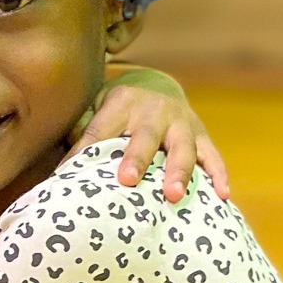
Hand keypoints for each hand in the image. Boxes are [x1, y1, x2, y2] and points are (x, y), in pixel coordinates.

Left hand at [68, 85, 229, 202]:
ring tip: (174, 196)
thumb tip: (61, 171)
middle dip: (138, 158)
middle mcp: (153, 108)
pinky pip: (212, 155)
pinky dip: (218, 174)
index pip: (100, 129)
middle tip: (129, 181)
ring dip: (179, 171)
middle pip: (145, 135)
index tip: (74, 172)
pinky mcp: (201, 134)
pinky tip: (221, 195)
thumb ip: (81, 134)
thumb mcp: (94, 109)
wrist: (155, 86)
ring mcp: (181, 121)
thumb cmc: (116, 111)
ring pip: (182, 146)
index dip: (87, 150)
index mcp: (121, 101)